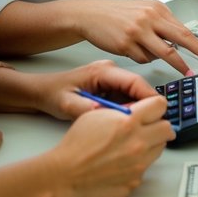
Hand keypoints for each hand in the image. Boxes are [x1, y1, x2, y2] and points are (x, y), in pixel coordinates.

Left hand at [30, 60, 159, 119]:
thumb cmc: (52, 93)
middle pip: (137, 87)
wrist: (40, 91)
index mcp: (103, 71)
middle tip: (146, 123)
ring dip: (134, 109)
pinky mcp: (109, 86)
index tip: (157, 111)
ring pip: (133, 94)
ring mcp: (111, 78)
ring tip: (131, 125)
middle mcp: (110, 71)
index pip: (134, 81)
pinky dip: (125, 110)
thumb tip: (108, 116)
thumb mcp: (67, 104)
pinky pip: (125, 98)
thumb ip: (87, 110)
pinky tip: (119, 121)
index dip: (148, 97)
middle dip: (143, 105)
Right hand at [46, 94, 173, 196]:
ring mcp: (139, 164)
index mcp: (129, 122)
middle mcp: (139, 143)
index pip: (160, 105)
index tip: (153, 110)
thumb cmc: (74, 147)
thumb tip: (137, 111)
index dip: (155, 106)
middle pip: (167, 128)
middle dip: (158, 126)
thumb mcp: (97, 115)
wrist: (63, 177)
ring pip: (160, 149)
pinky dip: (138, 165)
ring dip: (151, 145)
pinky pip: (145, 169)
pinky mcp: (135, 181)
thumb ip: (122, 111)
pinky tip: (121, 164)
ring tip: (131, 147)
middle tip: (148, 128)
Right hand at [72, 0, 197, 74]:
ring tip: (181, 70)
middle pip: (181, 39)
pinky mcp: (125, 44)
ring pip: (164, 53)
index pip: (185, 29)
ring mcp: (138, 31)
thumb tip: (179, 43)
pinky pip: (143, 59)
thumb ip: (161, 24)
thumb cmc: (117, 14)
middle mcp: (150, 18)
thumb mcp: (144, 11)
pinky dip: (144, 59)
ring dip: (175, 64)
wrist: (89, 14)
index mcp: (158, 9)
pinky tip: (135, 51)